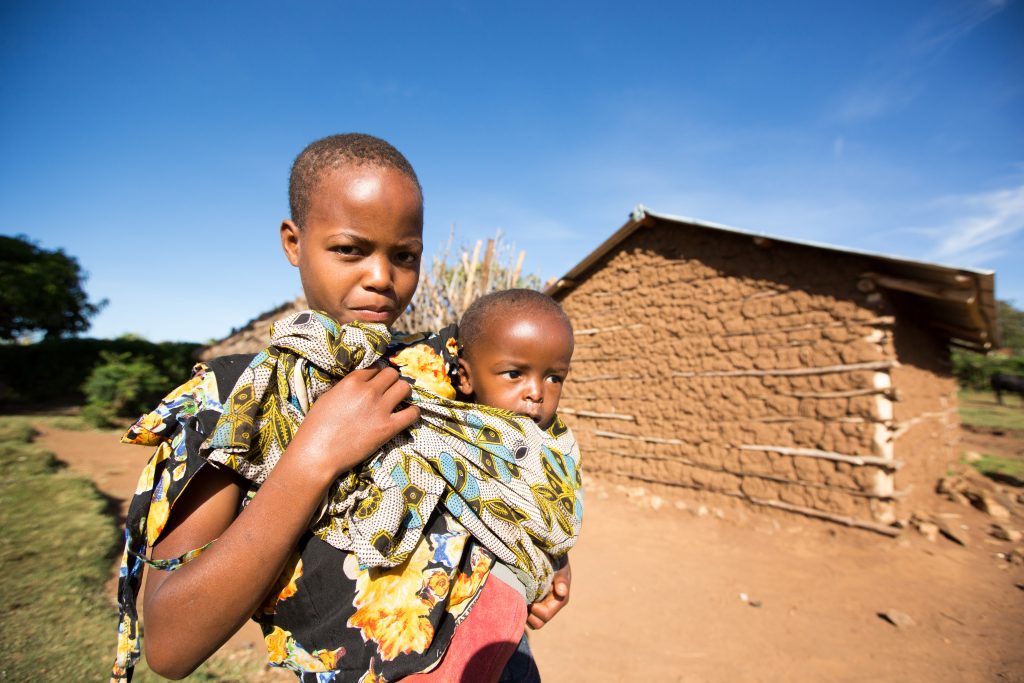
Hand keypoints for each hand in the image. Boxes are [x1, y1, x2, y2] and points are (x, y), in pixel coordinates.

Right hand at [290, 366, 419, 481]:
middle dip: (392, 381)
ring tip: (399, 400)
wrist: (317, 454)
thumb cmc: (315, 428)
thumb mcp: (327, 398)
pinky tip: (408, 415)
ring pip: (405, 387)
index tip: (377, 382)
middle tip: (389, 391)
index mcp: (351, 382)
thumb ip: (345, 388)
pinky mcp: (388, 427)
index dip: (377, 375)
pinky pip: (412, 413)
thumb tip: (357, 386)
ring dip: (403, 393)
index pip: (375, 368)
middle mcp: (368, 391)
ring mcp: (380, 409)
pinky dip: (413, 413)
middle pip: (392, 374)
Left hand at [527, 558, 570, 629]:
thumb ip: (562, 580)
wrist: (549, 554)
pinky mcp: (534, 603)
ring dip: (525, 613)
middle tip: (522, 600)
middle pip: (537, 623)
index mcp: (559, 601)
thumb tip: (562, 592)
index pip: (546, 615)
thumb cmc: (557, 561)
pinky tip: (518, 597)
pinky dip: (522, 609)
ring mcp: (542, 606)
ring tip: (520, 599)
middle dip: (529, 615)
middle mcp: (551, 606)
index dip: (536, 610)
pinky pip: (526, 614)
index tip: (529, 600)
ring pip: (531, 621)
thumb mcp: (561, 568)